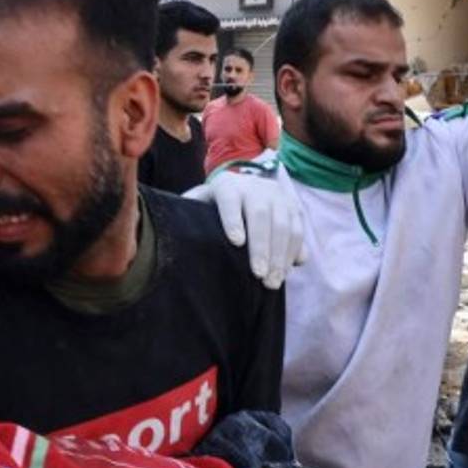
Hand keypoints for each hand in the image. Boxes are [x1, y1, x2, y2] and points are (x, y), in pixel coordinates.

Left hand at [185, 171, 306, 289]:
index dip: (232, 220)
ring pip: (284, 224)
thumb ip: (186, 216)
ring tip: (272, 281)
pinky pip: (299, 230)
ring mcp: (278, 196)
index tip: (235, 242)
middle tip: (258, 275)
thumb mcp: (197, 207)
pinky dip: (294, 251)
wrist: (242, 189)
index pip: (229, 201)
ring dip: (280, 255)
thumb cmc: (210, 208)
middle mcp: (256, 187)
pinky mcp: (293, 207)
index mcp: (227, 186)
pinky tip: (288, 271)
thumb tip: (168, 231)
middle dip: (261, 247)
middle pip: (261, 215)